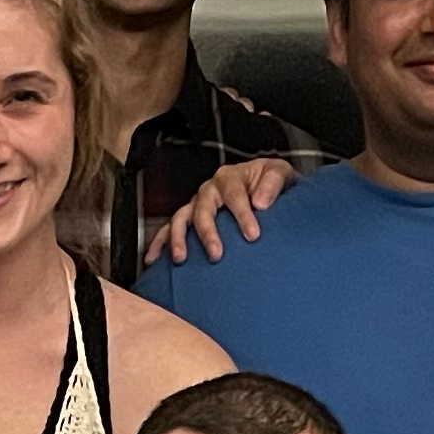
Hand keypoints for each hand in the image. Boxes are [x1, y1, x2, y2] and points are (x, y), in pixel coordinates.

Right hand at [142, 158, 294, 267]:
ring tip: (180, 258)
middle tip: (216, 254)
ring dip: (178, 238)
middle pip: (203, 209)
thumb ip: (273, 183)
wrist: (264, 186)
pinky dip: (159, 243)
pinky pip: (169, 228)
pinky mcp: (189, 217)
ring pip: (181, 218)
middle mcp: (209, 189)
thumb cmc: (270, 181)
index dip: (243, 215)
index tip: (253, 235)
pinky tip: (153, 260)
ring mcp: (196, 204)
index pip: (235, 195)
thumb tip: (261, 203)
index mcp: (230, 177)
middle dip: (207, 232)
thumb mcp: (279, 173)